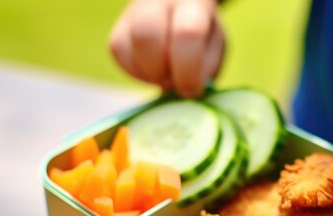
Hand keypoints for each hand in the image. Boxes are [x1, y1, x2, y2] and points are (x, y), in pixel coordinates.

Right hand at [109, 0, 223, 97]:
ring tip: (165, 75)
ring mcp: (133, 11)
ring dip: (146, 74)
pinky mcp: (118, 28)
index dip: (187, 70)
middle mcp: (158, 0)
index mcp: (193, 3)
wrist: (182, 15)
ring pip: (123, 45)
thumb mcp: (214, 51)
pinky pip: (117, 53)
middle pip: (146, 35)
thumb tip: (185, 90)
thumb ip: (204, 69)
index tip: (192, 90)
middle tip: (173, 81)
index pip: (187, 33)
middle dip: (160, 71)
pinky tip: (153, 71)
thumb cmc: (202, 39)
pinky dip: (135, 72)